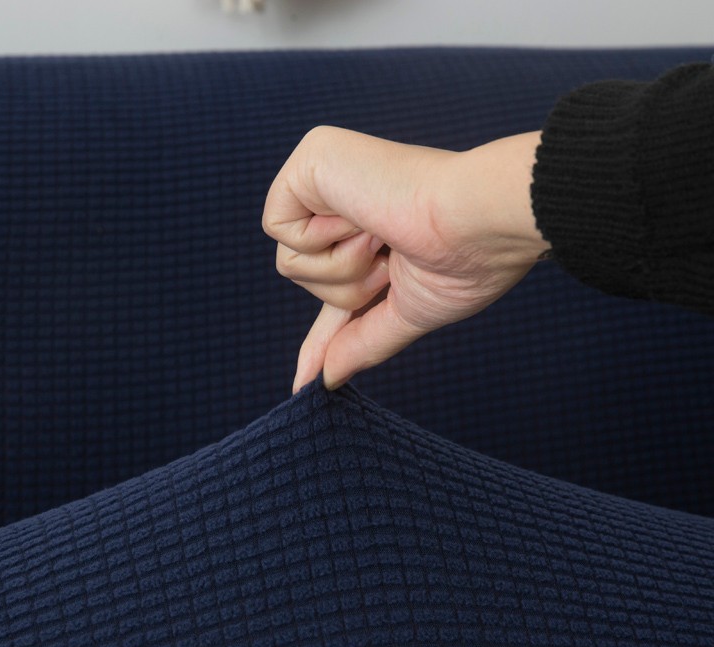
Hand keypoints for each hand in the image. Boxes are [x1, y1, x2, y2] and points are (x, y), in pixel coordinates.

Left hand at [262, 126, 551, 391]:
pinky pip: (277, 228)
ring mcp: (328, 174)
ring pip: (288, 261)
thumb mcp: (408, 313)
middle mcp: (348, 195)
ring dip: (342, 268)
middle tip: (393, 260)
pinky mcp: (311, 158)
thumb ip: (363, 341)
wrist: (479, 222)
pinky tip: (363, 218)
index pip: (333, 284)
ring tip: (384, 237)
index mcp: (375, 227)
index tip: (305, 378)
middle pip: (302, 276)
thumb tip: (326, 379)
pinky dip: (322, 242)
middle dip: (348, 290)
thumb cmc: (464, 262)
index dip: (324, 332)